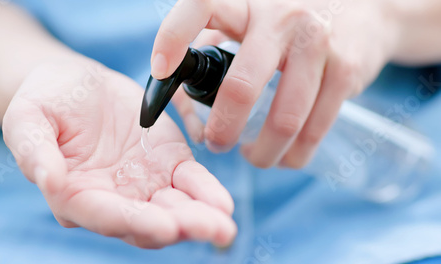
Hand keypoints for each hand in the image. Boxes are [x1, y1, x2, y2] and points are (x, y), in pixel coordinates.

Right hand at [2, 58, 235, 248]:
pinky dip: (206, 192)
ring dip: (200, 218)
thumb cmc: (45, 100)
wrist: (76, 83)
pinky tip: (223, 203)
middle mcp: (112, 198)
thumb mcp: (27, 117)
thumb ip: (34, 150)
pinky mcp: (166, 165)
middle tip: (212, 229)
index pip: (106, 216)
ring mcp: (142, 185)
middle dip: (180, 227)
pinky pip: (189, 182)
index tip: (165, 227)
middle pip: (147, 222)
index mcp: (75, 194)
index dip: (135, 223)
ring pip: (173, 208)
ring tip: (224, 224)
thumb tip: (48, 180)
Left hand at [151, 0, 399, 167]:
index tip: (159, 70)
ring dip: (261, 153)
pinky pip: (313, 130)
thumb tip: (187, 115)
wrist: (364, 11)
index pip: (200, 6)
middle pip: (241, 87)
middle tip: (216, 144)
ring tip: (250, 155)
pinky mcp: (345, 70)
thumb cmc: (288, 25)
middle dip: (222, 130)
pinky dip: (292, 155)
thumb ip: (212, 56)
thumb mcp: (248, 24)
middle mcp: (280, 16)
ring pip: (283, 121)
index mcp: (246, 1)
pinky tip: (282, 155)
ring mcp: (317, 43)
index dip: (173, 37)